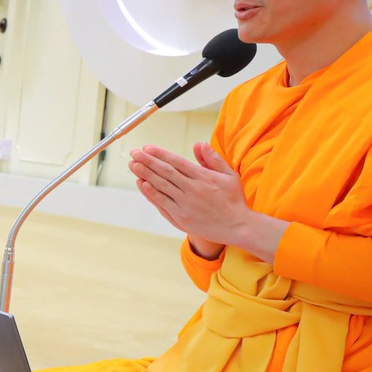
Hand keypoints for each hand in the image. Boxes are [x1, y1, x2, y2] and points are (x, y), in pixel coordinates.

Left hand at [128, 144, 285, 262]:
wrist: (238, 227)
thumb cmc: (233, 200)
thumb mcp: (229, 175)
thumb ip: (213, 159)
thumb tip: (199, 144)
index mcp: (204, 178)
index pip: (177, 162)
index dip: (160, 154)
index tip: (147, 148)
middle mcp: (193, 190)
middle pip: (165, 172)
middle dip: (147, 161)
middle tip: (134, 153)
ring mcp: (185, 205)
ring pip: (161, 187)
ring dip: (145, 175)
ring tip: (133, 165)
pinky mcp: (181, 219)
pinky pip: (162, 204)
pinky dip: (151, 193)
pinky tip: (142, 184)